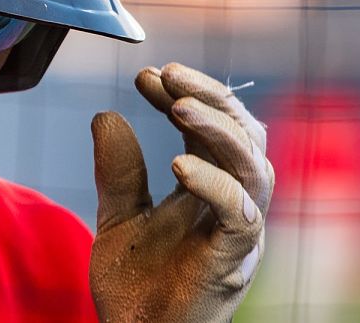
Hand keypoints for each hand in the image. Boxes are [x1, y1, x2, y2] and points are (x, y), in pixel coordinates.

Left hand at [89, 63, 273, 322]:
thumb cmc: (137, 285)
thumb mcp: (118, 215)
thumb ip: (117, 170)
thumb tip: (106, 114)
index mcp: (212, 188)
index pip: (215, 126)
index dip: (188, 95)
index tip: (147, 75)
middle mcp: (234, 204)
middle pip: (246, 135)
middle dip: (211, 98)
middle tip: (168, 75)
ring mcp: (239, 233)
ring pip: (253, 167)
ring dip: (218, 130)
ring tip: (178, 107)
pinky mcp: (231, 261)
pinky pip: (241, 215)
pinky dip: (215, 185)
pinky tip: (179, 165)